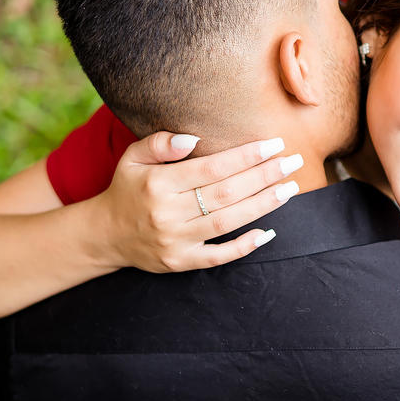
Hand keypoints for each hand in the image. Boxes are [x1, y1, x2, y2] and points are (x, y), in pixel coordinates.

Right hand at [95, 132, 302, 272]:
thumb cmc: (128, 189)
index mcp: (158, 183)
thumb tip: (192, 138)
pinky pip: (218, 256)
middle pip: (226, 193)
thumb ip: (160, 143)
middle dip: (265, 176)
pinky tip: (268, 232)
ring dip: (263, 205)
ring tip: (290, 188)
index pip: (211, 168)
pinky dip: (244, 247)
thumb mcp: (132, 157)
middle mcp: (167, 213)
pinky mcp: (180, 262)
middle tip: (294, 161)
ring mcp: (175, 241)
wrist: (105, 234)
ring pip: (227, 222)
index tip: (274, 144)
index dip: (246, 156)